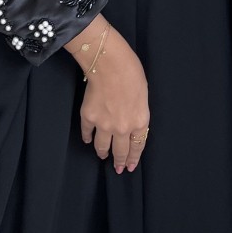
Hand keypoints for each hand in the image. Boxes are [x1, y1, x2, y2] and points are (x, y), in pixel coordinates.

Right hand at [72, 18, 150, 173]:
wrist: (110, 64)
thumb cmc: (132, 73)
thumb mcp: (143, 96)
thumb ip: (137, 113)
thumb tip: (131, 122)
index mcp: (140, 122)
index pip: (137, 146)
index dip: (133, 158)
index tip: (129, 166)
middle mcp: (122, 128)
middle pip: (120, 151)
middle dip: (119, 161)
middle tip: (117, 168)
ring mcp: (104, 125)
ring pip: (102, 146)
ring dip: (102, 152)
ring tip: (102, 155)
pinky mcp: (88, 118)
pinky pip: (87, 133)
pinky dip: (88, 137)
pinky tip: (88, 140)